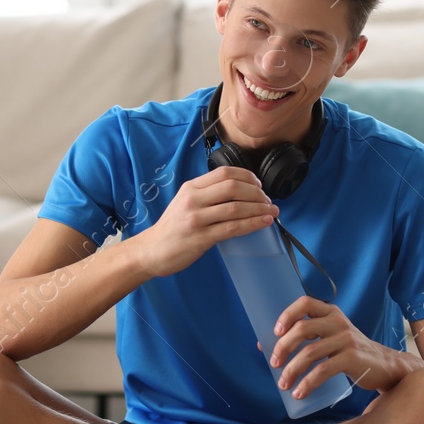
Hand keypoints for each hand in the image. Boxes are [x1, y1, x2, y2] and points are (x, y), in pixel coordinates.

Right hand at [133, 166, 279, 277]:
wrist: (152, 250)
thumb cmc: (172, 228)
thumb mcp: (185, 202)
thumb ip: (207, 194)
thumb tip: (241, 191)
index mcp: (191, 187)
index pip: (225, 172)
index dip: (248, 177)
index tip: (259, 186)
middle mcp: (193, 199)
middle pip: (233, 187)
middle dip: (257, 193)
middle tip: (268, 201)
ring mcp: (196, 218)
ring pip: (236, 207)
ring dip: (259, 209)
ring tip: (271, 212)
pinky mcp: (201, 237)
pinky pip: (233, 228)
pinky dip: (252, 224)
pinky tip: (263, 223)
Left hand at [269, 296, 409, 399]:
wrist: (384, 365)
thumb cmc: (350, 351)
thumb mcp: (332, 336)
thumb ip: (308, 336)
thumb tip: (264, 346)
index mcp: (330, 312)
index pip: (305, 302)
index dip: (287, 315)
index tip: (275, 332)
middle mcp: (338, 322)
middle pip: (302, 328)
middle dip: (283, 347)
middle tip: (274, 363)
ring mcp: (346, 339)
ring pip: (310, 353)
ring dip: (292, 370)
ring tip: (283, 384)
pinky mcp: (352, 358)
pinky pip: (323, 371)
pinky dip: (307, 383)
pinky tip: (299, 392)